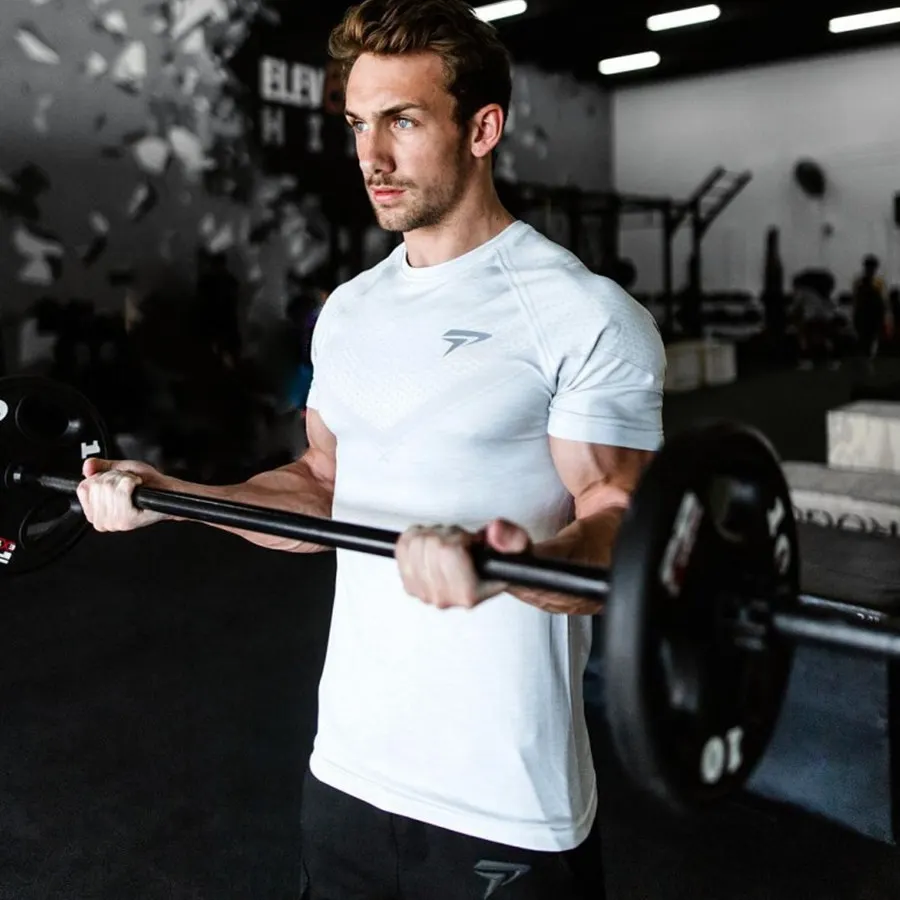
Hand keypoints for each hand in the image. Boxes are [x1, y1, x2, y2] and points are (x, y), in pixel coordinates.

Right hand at [77, 458, 167, 531]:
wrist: (167, 492)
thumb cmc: (147, 483)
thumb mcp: (119, 470)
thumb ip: (100, 467)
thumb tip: (87, 466)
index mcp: (95, 511)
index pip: (84, 487)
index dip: (101, 477)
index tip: (115, 479)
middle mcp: (101, 521)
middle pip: (96, 486)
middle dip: (114, 477)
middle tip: (128, 483)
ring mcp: (114, 523)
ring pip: (108, 487)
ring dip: (124, 479)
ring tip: (134, 485)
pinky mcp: (126, 521)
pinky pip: (121, 492)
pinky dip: (131, 482)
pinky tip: (137, 487)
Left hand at [395, 519, 531, 609]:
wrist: (490, 576)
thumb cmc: (501, 564)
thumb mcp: (518, 547)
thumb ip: (512, 539)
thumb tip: (495, 533)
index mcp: (468, 593)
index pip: (448, 551)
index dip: (460, 537)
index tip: (470, 542)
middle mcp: (443, 597)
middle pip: (429, 544)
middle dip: (447, 534)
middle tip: (460, 542)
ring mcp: (424, 592)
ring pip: (414, 543)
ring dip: (432, 535)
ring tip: (448, 543)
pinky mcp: (410, 583)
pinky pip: (401, 547)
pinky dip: (415, 537)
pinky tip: (431, 543)